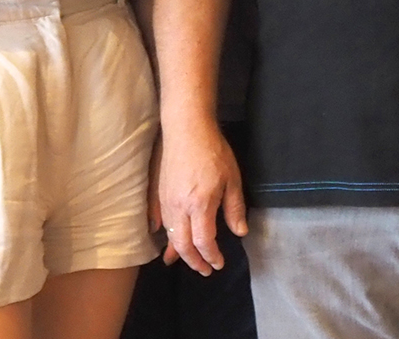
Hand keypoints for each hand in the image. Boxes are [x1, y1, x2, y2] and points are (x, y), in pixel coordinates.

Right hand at [154, 120, 246, 275]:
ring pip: (169, 234)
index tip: (219, 264)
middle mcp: (179, 207)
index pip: (204, 242)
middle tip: (204, 270)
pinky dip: (164, 234)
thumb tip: (239, 232)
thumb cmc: (213, 151)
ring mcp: (165, 200)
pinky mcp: (159, 192)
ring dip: (178, 250)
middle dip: (194, 261)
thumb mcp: (232, 179)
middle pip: (182, 244)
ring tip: (186, 260)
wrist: (186, 128)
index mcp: (200, 205)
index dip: (212, 257)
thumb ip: (234, 208)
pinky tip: (165, 239)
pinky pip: (159, 221)